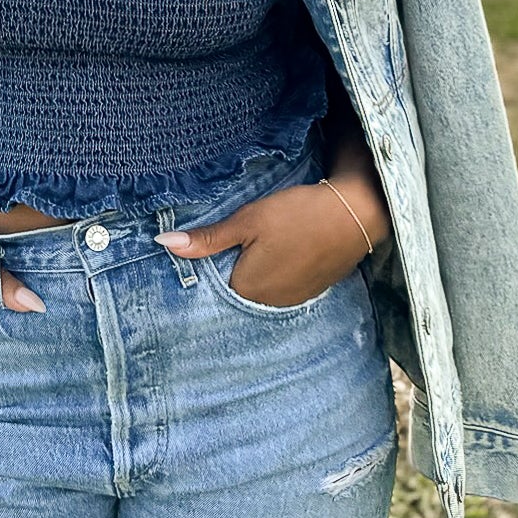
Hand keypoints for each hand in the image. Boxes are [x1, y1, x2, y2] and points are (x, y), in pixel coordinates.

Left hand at [152, 179, 381, 306]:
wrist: (355, 214)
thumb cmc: (297, 214)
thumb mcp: (247, 221)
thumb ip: (208, 238)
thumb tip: (163, 244)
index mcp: (248, 289)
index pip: (213, 286)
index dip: (209, 265)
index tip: (206, 248)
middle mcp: (269, 303)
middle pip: (237, 289)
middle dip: (231, 268)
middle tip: (235, 240)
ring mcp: (293, 300)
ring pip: (261, 289)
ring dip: (256, 271)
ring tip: (260, 244)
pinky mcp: (311, 291)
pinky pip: (282, 287)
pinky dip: (278, 271)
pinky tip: (282, 250)